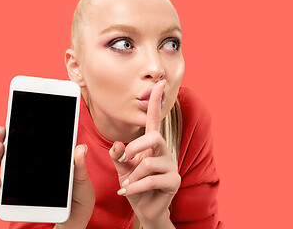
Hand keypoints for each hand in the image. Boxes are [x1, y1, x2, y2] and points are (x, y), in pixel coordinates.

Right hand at [0, 127, 94, 228]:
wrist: (76, 219)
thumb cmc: (80, 196)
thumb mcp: (82, 180)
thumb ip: (79, 166)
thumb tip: (81, 147)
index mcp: (50, 160)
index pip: (34, 143)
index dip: (24, 130)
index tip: (16, 118)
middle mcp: (35, 169)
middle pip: (17, 151)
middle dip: (6, 140)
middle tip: (1, 131)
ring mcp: (28, 182)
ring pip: (9, 167)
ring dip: (1, 157)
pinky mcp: (23, 198)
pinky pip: (7, 191)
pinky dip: (0, 185)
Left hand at [109, 80, 180, 228]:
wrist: (144, 208)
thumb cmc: (134, 184)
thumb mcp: (122, 168)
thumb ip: (118, 155)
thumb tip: (118, 144)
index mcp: (151, 145)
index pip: (154, 120)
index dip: (156, 102)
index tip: (159, 84)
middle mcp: (163, 151)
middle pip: (155, 136)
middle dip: (136, 146)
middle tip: (125, 158)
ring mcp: (170, 166)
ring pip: (150, 162)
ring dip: (133, 175)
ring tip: (126, 184)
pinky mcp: (173, 181)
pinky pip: (152, 180)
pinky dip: (136, 187)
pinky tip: (127, 192)